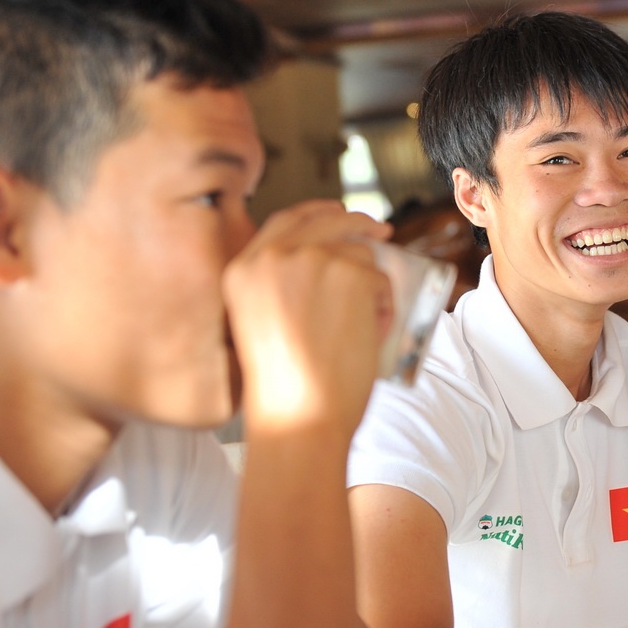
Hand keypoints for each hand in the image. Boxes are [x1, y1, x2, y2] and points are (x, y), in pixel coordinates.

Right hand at [223, 201, 393, 437]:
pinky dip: (384, 304)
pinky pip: (380, 279)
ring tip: (364, 326)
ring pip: (359, 254)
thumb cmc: (283, 390)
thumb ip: (283, 288)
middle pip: (326, 222)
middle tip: (380, 233)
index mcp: (242, 269)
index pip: (284, 220)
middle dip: (357, 223)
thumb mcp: (261, 324)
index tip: (337, 214)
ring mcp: (312, 260)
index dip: (315, 213)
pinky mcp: (350, 273)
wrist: (298, 414)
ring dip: (371, 285)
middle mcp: (273, 256)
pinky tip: (371, 333)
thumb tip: (331, 262)